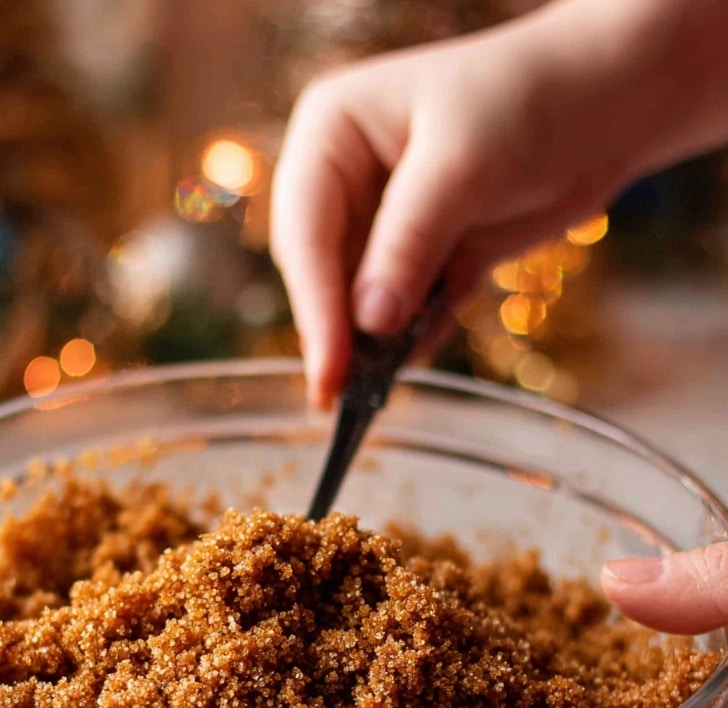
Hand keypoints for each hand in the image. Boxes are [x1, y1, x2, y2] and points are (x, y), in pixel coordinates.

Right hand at [270, 0, 727, 407]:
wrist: (611, 99)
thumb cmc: (531, 99)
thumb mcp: (462, 165)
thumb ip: (410, 243)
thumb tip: (368, 323)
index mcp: (330, 134)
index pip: (306, 232)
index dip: (315, 305)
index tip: (329, 370)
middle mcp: (345, 180)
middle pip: (322, 273)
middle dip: (338, 332)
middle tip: (344, 398)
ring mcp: (383, 223)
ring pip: (360, 300)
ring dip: (372, 344)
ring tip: (374, 393)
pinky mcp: (424, 257)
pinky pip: (404, 312)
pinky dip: (411, 340)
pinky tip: (415, 360)